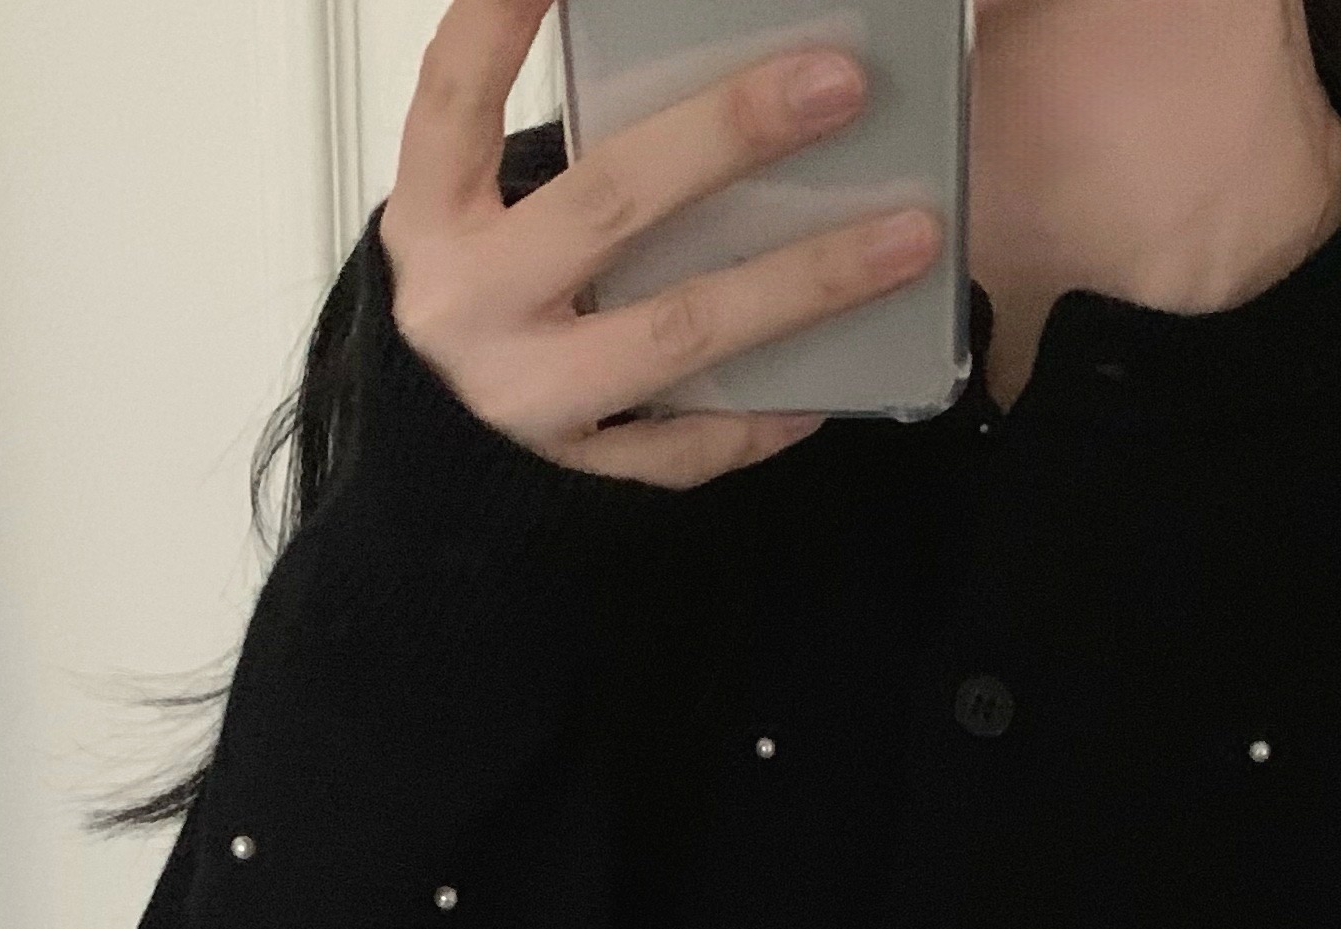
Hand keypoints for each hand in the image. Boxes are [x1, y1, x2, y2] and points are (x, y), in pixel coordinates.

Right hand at [383, 0, 944, 487]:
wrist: (446, 459)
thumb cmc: (491, 297)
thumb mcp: (491, 204)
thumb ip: (574, 142)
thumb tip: (695, 60)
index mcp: (434, 214)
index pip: (458, 93)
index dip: (501, 19)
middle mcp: (468, 305)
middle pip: (612, 203)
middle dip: (730, 135)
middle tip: (837, 83)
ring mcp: (525, 397)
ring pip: (679, 332)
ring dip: (803, 281)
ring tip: (906, 237)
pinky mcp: (579, 471)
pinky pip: (690, 443)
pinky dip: (765, 411)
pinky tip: (836, 378)